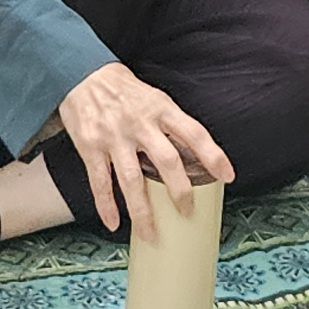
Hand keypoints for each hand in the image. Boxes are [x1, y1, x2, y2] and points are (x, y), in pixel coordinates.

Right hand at [52, 60, 235, 234]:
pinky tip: (114, 224)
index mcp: (161, 109)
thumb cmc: (124, 91)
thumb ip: (171, 125)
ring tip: (151, 234)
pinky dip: (106, 205)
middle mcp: (139, 123)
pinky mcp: (90, 147)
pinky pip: (100, 181)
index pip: (194, 132)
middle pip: (166, 161)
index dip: (213, 155)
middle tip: (187, 212)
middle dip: (180, 191)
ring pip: (132, 180)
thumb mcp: (155, 98)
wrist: (81, 74)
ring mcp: (114, 137)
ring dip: (142, 211)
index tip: (228, 176)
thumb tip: (193, 157)